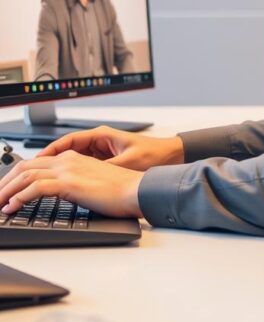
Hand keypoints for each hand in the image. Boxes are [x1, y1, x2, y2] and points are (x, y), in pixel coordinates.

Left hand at [0, 151, 142, 217]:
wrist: (137, 190)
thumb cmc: (122, 190)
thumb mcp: (93, 183)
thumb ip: (75, 184)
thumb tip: (61, 196)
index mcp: (73, 158)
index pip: (35, 162)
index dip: (15, 175)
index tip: (5, 190)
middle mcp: (67, 160)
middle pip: (25, 166)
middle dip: (5, 182)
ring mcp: (67, 170)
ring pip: (25, 175)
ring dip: (6, 191)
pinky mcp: (69, 183)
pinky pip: (35, 188)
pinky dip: (18, 197)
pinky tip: (11, 207)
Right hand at [38, 126, 183, 171]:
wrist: (171, 157)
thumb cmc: (154, 155)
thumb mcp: (127, 163)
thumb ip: (105, 169)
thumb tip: (86, 176)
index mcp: (102, 136)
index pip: (69, 140)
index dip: (51, 150)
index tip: (38, 160)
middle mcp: (100, 141)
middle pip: (67, 150)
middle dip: (51, 161)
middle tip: (34, 173)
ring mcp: (103, 152)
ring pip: (74, 160)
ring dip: (61, 169)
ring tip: (45, 181)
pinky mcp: (107, 161)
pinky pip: (84, 167)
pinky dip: (74, 174)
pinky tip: (66, 185)